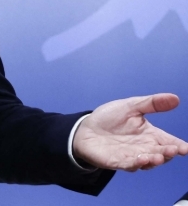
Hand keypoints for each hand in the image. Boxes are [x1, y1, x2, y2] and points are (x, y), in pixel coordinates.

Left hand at [73, 93, 187, 171]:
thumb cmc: (109, 118)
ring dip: (154, 160)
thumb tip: (175, 98)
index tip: (185, 148)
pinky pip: (129, 165)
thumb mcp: (131, 106)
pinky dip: (136, 164)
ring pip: (147, 162)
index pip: (168, 141)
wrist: (85, 128)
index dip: (178, 146)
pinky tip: (141, 159)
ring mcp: (131, 156)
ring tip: (158, 156)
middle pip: (161, 153)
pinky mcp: (117, 162)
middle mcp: (144, 148)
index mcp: (150, 135)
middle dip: (168, 153)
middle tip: (173, 150)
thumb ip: (152, 104)